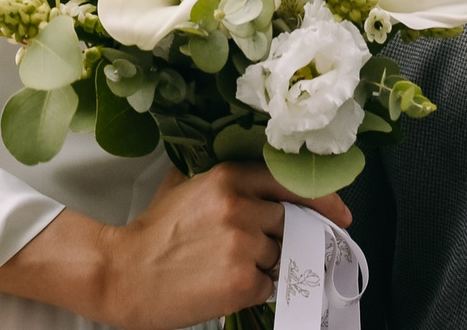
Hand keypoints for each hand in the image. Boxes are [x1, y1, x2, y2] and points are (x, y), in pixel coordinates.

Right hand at [0, 163, 350, 329]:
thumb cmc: (154, 233)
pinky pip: (269, 285)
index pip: (290, 183)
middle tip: (272, 248)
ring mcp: (243, 246)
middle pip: (290, 222)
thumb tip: (265, 180)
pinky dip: (257, 288)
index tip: (342, 214)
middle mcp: (240, 207)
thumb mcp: (186, 186)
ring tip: (230, 266)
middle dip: (286, 237)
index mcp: (228, 177)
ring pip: (281, 255)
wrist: (124, 274)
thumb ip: (224, 179)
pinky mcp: (242, 282)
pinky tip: (228, 284)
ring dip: (266, 264)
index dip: (322, 200)